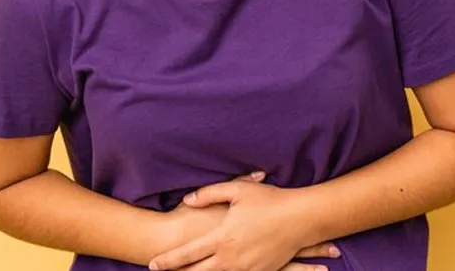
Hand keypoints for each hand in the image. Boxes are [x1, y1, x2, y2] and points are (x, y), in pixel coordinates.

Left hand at [149, 173, 333, 270]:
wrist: (302, 219)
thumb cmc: (269, 201)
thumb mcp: (237, 190)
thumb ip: (209, 193)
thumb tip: (188, 198)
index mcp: (222, 238)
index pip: (187, 254)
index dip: (167, 262)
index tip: (153, 264)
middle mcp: (231, 258)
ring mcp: (247, 269)